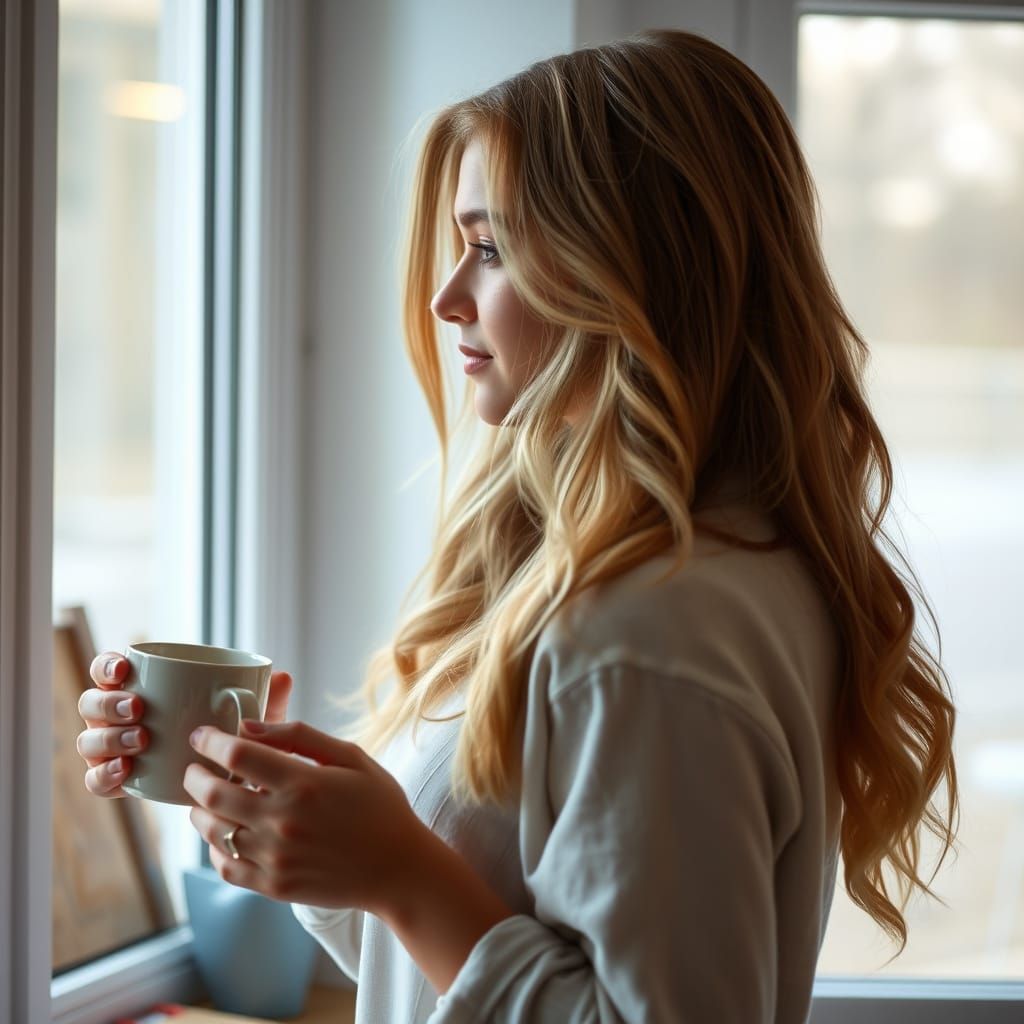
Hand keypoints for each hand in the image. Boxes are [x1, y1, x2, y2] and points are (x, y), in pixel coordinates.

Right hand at [76, 654, 293, 797]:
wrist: (231, 779)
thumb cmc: (236, 732)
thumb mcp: (255, 714)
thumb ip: (267, 697)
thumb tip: (282, 677)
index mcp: (142, 686)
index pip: (110, 669)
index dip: (108, 666)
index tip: (127, 669)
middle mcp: (120, 715)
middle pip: (93, 703)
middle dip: (109, 704)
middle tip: (139, 708)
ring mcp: (114, 748)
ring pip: (90, 741)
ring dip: (109, 738)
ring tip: (141, 740)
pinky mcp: (118, 780)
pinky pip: (96, 780)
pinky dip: (105, 775)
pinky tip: (126, 771)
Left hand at [184, 718, 427, 914]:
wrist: (399, 868)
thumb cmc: (379, 805)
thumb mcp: (351, 757)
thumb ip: (299, 737)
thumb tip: (248, 727)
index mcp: (303, 783)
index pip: (237, 754)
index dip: (210, 740)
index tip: (201, 735)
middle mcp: (282, 821)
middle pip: (212, 792)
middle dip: (194, 774)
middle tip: (195, 766)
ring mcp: (275, 858)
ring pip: (212, 830)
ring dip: (199, 809)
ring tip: (204, 798)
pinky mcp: (273, 887)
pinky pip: (225, 866)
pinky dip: (214, 847)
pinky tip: (223, 833)